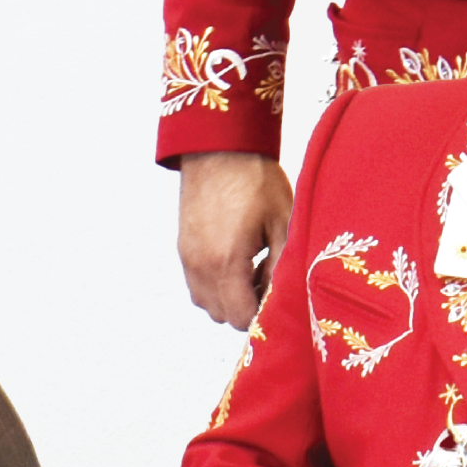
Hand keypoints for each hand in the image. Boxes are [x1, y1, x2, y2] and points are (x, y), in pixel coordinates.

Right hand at [173, 157, 290, 327]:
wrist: (218, 147)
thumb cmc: (255, 180)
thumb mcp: (283, 224)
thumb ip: (282, 267)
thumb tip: (283, 297)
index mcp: (226, 262)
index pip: (243, 318)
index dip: (265, 317)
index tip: (281, 298)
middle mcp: (200, 265)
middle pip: (223, 316)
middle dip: (248, 309)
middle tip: (270, 283)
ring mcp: (187, 257)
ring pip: (207, 303)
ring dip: (230, 299)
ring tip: (253, 272)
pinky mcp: (183, 247)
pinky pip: (197, 284)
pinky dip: (216, 285)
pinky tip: (237, 260)